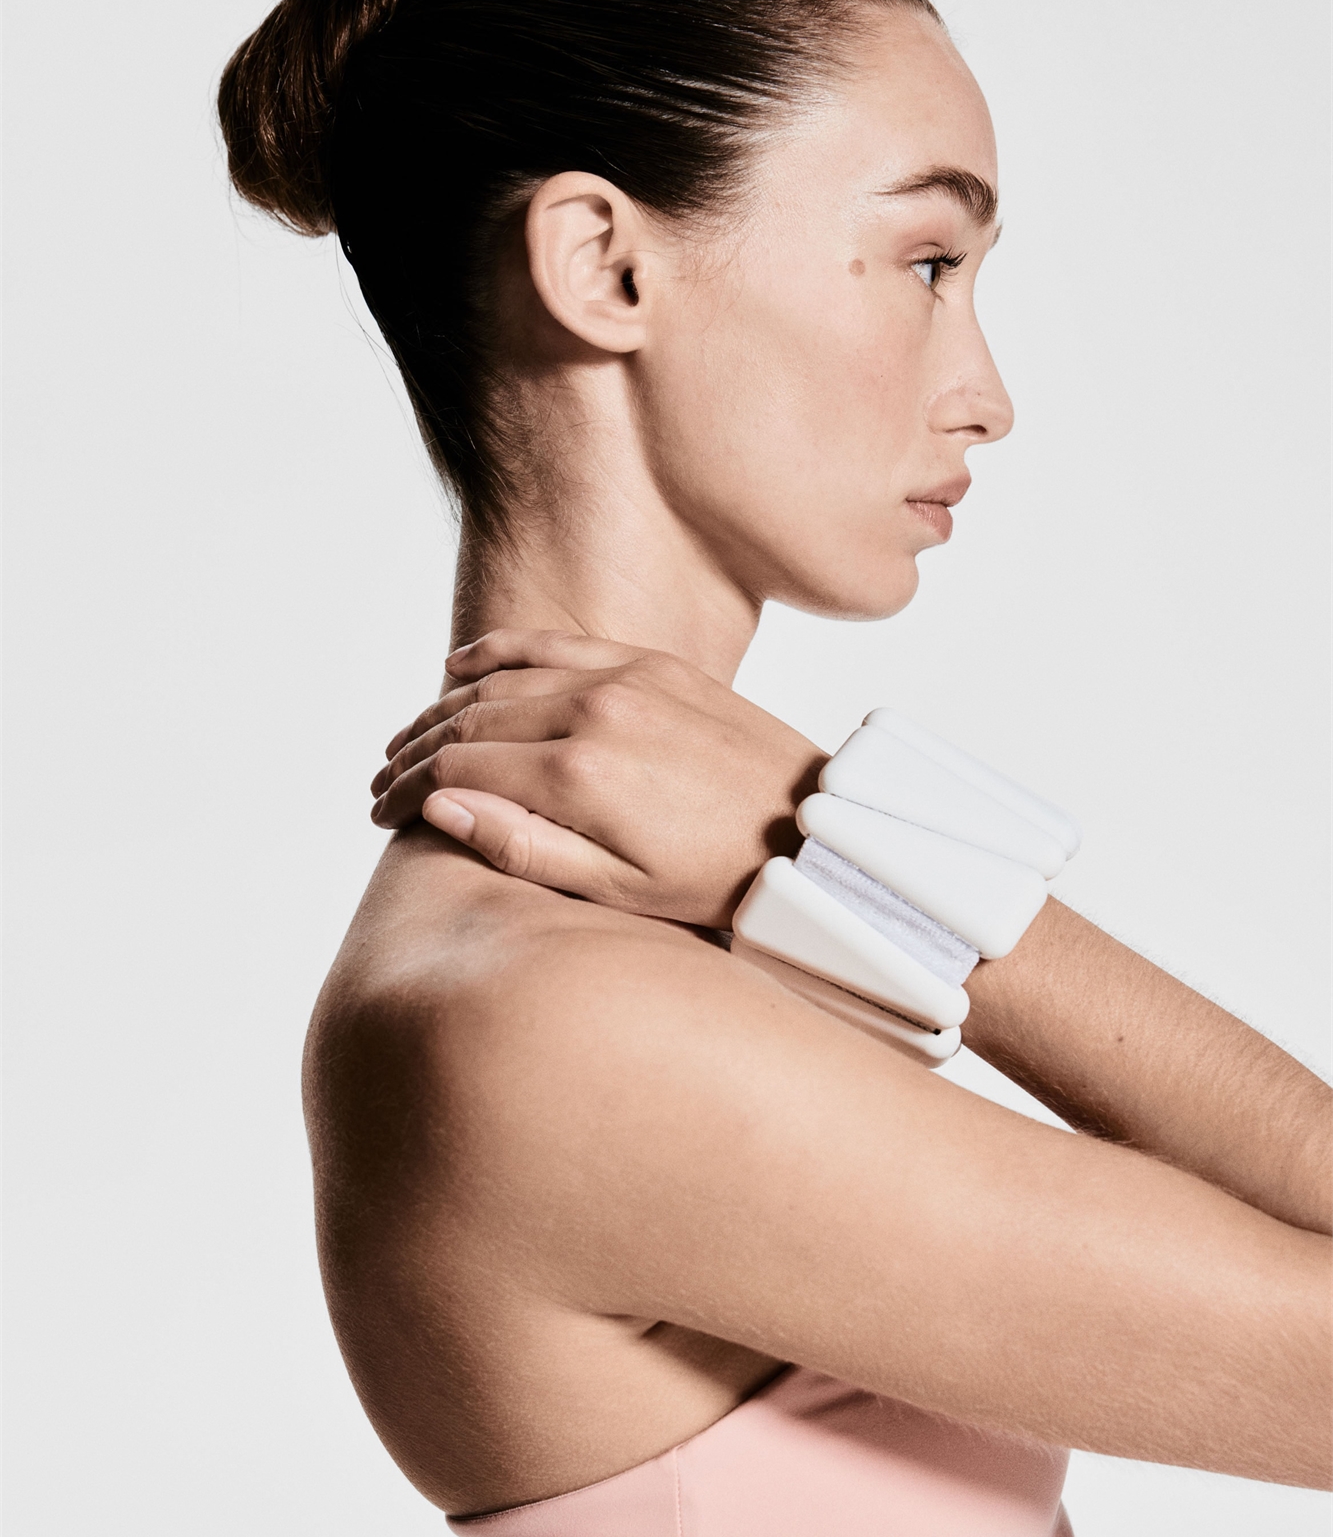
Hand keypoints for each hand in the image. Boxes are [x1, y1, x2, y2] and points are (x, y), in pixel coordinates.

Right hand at [370, 631, 824, 926]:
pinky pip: (553, 645)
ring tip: (411, 740)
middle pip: (469, 720)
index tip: (382, 815)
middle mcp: (593, 714)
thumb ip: (523, 848)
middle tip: (382, 782)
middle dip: (414, 752)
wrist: (813, 832)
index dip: (408, 793)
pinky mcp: (651, 664)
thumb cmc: (716, 879)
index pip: (459, 771)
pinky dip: (498, 653)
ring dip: (444, 706)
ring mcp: (622, 679)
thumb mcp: (618, 891)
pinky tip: (462, 668)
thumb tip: (439, 810)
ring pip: (501, 679)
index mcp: (579, 778)